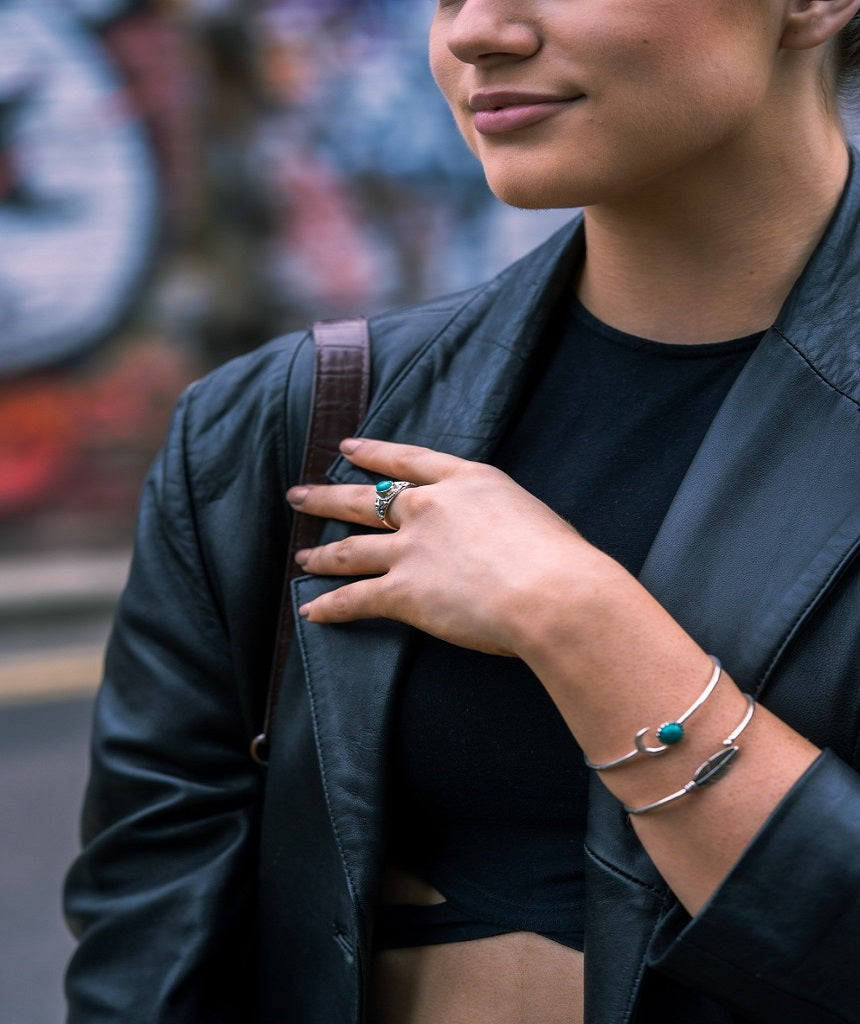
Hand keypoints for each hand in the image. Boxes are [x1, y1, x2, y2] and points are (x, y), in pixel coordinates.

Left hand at [287, 437, 604, 655]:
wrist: (552, 591)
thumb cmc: (560, 558)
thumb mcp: (530, 515)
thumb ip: (499, 519)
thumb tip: (496, 538)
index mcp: (465, 480)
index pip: (407, 461)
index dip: (372, 453)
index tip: (346, 448)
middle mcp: (429, 508)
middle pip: (365, 499)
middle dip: (327, 497)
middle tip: (298, 496)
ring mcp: (411, 548)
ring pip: (351, 549)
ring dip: (321, 555)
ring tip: (301, 558)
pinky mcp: (403, 592)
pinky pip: (355, 599)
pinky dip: (330, 607)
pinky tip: (310, 613)